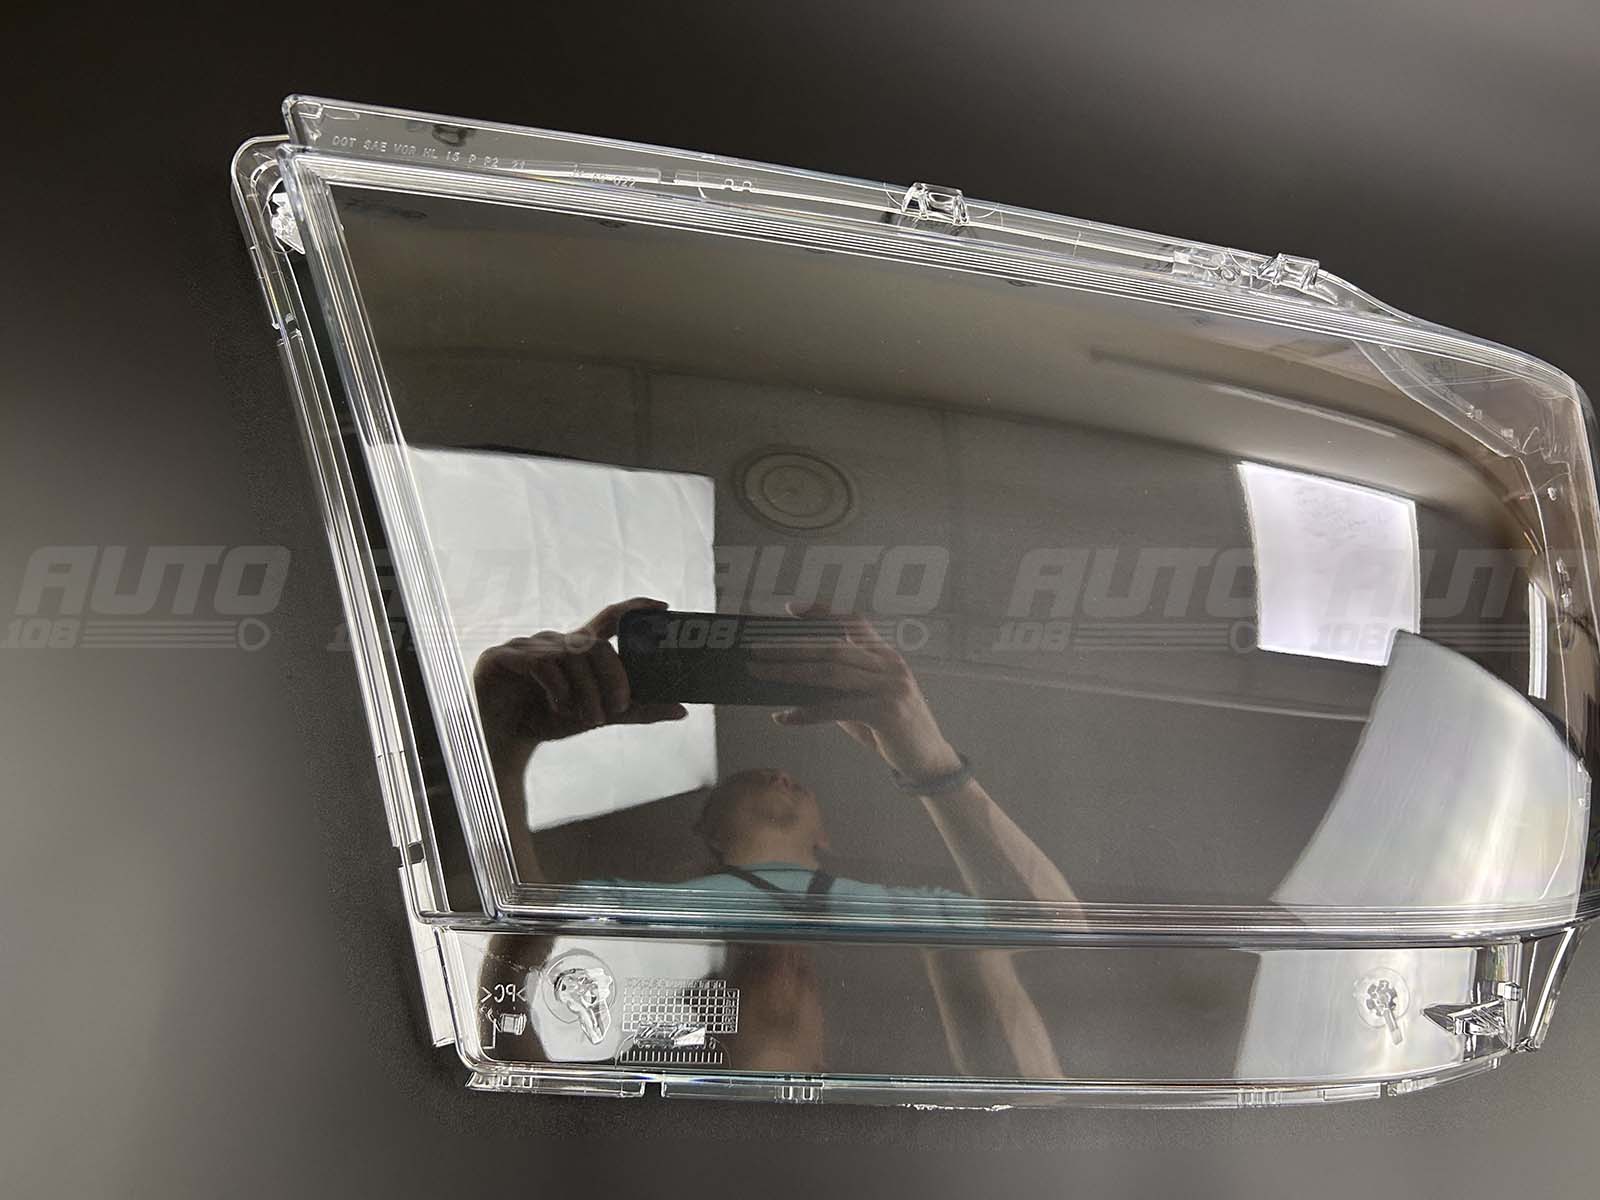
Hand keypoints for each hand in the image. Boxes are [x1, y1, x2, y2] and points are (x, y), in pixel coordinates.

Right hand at [473, 597, 686, 756]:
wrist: (502, 742)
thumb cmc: (547, 720)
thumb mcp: (598, 715)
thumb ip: (636, 711)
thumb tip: (682, 710)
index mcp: (577, 648)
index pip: (609, 619)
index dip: (635, 608)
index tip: (663, 606)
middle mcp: (554, 641)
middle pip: (595, 645)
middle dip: (613, 677)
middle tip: (620, 708)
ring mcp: (526, 645)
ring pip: (571, 656)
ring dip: (587, 691)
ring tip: (591, 720)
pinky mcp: (503, 656)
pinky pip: (542, 663)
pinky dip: (559, 689)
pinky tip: (560, 708)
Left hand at [747, 602, 960, 779]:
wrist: (929, 759)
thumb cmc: (891, 729)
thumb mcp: (867, 700)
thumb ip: (840, 687)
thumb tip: (795, 680)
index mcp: (886, 655)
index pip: (852, 623)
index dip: (822, 612)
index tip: (790, 609)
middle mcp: (889, 664)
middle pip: (831, 649)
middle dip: (791, 648)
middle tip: (758, 650)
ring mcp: (890, 686)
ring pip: (830, 674)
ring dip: (791, 673)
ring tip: (761, 674)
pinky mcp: (887, 712)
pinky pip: (837, 708)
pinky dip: (807, 712)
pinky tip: (785, 716)